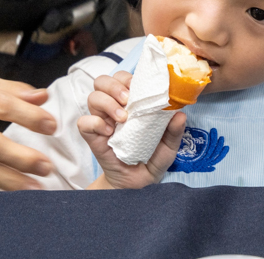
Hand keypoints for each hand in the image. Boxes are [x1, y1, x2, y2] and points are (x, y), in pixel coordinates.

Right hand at [79, 72, 185, 188]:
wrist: (139, 185)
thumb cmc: (153, 159)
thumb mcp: (169, 146)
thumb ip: (174, 131)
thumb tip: (180, 114)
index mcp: (133, 104)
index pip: (124, 78)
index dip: (128, 77)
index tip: (140, 88)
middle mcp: (115, 108)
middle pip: (103, 81)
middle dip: (115, 84)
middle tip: (128, 99)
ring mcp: (103, 122)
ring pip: (93, 97)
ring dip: (107, 102)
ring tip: (123, 118)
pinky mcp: (93, 138)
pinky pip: (84, 122)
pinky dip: (95, 123)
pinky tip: (109, 132)